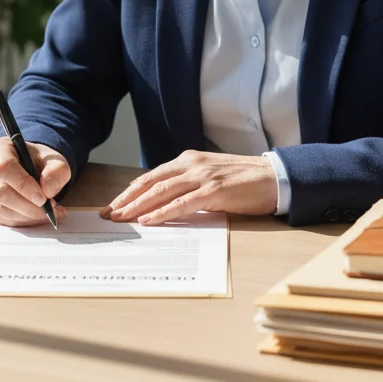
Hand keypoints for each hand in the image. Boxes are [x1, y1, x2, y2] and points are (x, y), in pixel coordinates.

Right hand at [0, 137, 70, 226]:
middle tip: (50, 210)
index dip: (23, 185)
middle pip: (0, 191)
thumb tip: (48, 190)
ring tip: (46, 214)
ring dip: (26, 216)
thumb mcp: (54, 159)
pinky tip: (34, 217)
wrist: (29, 166)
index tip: (43, 199)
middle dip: (27, 206)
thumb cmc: (38, 161)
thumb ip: (56, 171)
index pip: (5, 167)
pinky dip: (19, 222)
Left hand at [101, 150, 276, 224]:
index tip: (113, 205)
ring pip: (162, 191)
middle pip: (150, 182)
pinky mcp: (215, 191)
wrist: (274, 177)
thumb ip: (188, 185)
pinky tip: (149, 221)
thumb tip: (163, 204)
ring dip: (138, 206)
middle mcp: (191, 164)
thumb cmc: (242, 181)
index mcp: (188, 160)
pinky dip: (163, 213)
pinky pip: (183, 203)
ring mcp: (202, 176)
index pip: (151, 176)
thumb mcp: (209, 177)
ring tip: (121, 218)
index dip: (130, 191)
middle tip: (108, 214)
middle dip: (126, 199)